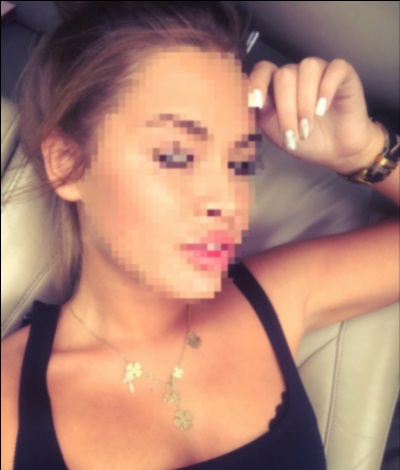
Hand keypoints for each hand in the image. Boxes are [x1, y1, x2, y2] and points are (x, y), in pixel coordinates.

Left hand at [249, 58, 383, 171]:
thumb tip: (244, 101)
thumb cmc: (304, 140)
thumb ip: (258, 113)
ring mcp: (320, 71)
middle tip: (292, 136)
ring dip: (305, 103)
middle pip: (284, 75)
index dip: (257, 82)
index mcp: (277, 85)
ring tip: (307, 128)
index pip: (263, 70)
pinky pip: (334, 69)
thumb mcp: (274, 130)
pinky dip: (326, 89)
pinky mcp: (344, 74)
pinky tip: (322, 109)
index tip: (256, 103)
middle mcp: (297, 74)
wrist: (335, 152)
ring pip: (307, 69)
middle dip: (286, 109)